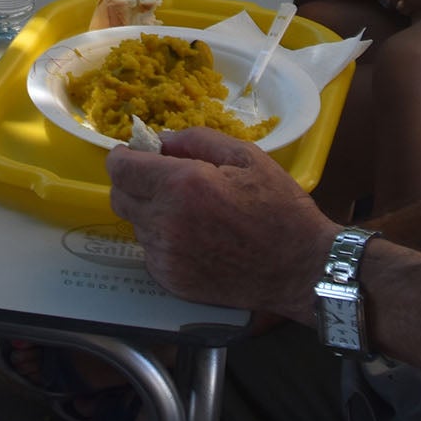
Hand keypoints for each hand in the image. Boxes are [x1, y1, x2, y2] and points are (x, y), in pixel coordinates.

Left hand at [106, 130, 337, 319]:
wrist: (300, 268)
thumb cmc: (279, 207)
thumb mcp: (246, 156)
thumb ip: (196, 139)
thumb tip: (161, 140)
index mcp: (182, 185)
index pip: (121, 168)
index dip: (125, 156)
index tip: (137, 154)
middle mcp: (166, 222)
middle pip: (119, 197)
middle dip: (134, 183)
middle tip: (164, 180)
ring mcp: (166, 256)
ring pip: (136, 225)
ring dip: (151, 213)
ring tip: (190, 213)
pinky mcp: (172, 281)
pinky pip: (151, 252)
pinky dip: (164, 241)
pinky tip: (196, 238)